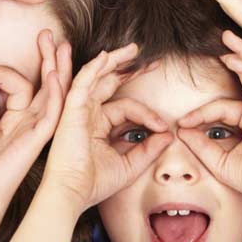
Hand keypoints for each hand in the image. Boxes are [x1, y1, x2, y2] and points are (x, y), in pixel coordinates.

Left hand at [0, 32, 72, 223]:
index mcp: (16, 120)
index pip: (19, 86)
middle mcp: (30, 123)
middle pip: (46, 84)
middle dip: (48, 58)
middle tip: (47, 34)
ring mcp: (36, 131)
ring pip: (55, 93)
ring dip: (58, 68)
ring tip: (60, 44)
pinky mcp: (37, 140)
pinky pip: (52, 112)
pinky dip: (55, 92)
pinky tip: (55, 75)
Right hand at [41, 44, 172, 210]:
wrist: (72, 192)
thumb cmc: (95, 183)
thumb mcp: (130, 165)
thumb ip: (149, 150)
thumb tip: (169, 135)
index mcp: (98, 125)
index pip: (127, 108)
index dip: (148, 114)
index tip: (165, 126)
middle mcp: (88, 113)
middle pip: (110, 83)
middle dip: (129, 69)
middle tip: (151, 60)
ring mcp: (79, 109)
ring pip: (97, 76)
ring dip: (114, 60)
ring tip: (132, 49)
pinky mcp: (72, 108)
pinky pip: (84, 82)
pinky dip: (94, 68)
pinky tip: (107, 57)